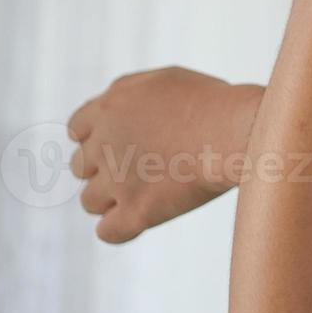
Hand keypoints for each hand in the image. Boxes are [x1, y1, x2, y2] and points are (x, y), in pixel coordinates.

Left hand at [67, 67, 262, 242]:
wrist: (234, 131)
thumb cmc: (212, 102)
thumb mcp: (164, 80)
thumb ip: (130, 93)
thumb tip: (119, 111)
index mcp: (109, 109)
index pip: (77, 130)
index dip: (97, 138)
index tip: (124, 143)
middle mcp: (103, 145)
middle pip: (80, 167)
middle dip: (104, 169)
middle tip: (142, 168)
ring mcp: (117, 181)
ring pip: (90, 202)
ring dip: (112, 200)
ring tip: (149, 193)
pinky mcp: (136, 211)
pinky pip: (108, 232)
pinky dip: (121, 229)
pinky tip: (143, 219)